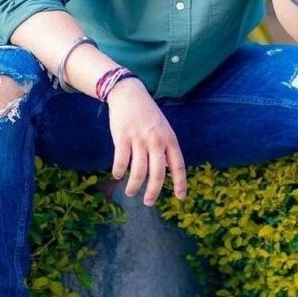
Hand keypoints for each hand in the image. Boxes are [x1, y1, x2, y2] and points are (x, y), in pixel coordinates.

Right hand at [106, 77, 186, 205]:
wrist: (129, 94)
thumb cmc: (148, 114)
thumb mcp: (164, 129)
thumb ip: (166, 148)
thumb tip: (167, 169)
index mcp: (170, 139)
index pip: (178, 165)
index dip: (180, 183)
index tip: (180, 197)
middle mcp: (156, 141)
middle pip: (157, 174)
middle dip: (153, 192)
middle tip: (148, 202)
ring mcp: (139, 139)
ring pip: (138, 172)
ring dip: (134, 186)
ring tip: (131, 192)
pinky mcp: (122, 137)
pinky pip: (121, 162)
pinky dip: (119, 172)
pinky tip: (118, 175)